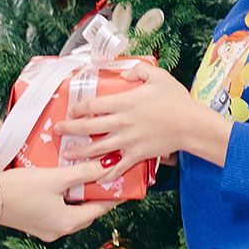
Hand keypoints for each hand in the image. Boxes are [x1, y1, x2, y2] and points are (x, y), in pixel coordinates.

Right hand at [0, 162, 117, 239]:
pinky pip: (57, 209)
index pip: (98, 210)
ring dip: (79, 195)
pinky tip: (63, 180)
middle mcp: (57, 230)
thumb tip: (106, 167)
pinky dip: (64, 196)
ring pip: (71, 210)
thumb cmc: (19, 189)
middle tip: (105, 177)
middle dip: (96, 195)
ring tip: (87, 175)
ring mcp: (44, 227)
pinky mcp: (34, 221)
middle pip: (85, 212)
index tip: (123, 186)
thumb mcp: (55, 178)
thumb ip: (82, 173)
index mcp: (66, 223)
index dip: (112, 196)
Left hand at [57, 63, 227, 172]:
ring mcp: (127, 141)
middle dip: (70, 130)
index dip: (78, 109)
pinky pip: (117, 166)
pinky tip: (96, 177)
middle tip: (58, 131)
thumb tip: (123, 76)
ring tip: (68, 156)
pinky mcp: (136, 155)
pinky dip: (106, 173)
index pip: (92, 106)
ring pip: (97, 149)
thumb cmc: (175, 99)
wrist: (190, 124)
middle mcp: (121, 123)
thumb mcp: (158, 76)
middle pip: (88, 128)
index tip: (72, 111)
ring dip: (80, 153)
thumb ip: (138, 71)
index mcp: (124, 103)